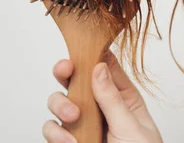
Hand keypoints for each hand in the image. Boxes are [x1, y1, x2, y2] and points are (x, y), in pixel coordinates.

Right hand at [43, 50, 162, 142]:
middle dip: (66, 71)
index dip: (91, 54)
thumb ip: (112, 99)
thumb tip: (98, 66)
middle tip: (65, 71)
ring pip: (60, 101)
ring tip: (73, 118)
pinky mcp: (69, 141)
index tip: (81, 49)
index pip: (105, 67)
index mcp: (123, 96)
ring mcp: (83, 123)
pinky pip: (53, 129)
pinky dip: (56, 133)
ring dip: (61, 105)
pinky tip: (70, 142)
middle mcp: (101, 106)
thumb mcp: (130, 126)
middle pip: (77, 78)